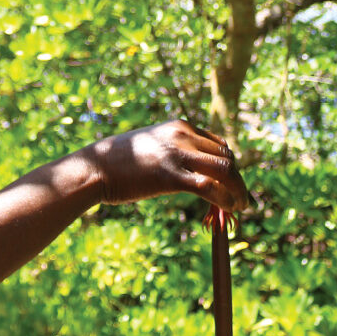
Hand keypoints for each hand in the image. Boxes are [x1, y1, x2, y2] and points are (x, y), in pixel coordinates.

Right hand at [81, 120, 249, 211]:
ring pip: (225, 170)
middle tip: (242, 198)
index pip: (219, 143)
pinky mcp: (171, 176)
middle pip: (226, 156)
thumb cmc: (118, 162)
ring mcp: (178, 154)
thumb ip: (172, 151)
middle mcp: (183, 135)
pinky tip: (229, 209)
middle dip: (238, 179)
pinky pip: (210, 187)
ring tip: (242, 206)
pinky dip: (225, 200)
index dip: (230, 165)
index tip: (232, 183)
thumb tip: (188, 169)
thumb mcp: (151, 146)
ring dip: (239, 190)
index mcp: (179, 126)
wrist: (94, 167)